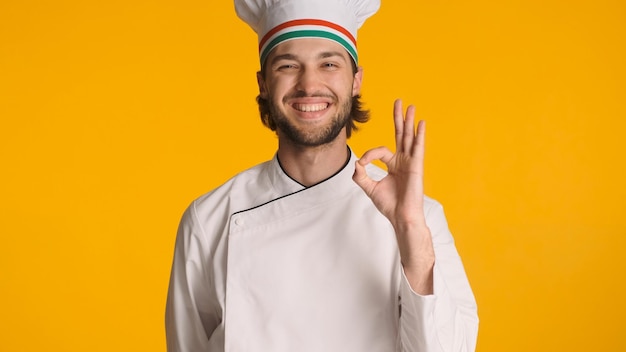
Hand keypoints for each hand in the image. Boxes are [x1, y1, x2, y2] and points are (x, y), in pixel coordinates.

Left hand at [353, 99, 434, 293]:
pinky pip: (417, 147)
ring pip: (408, 137)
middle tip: (398, 101)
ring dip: (409, 121)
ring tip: (410, 106)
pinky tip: (420, 123)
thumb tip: (355, 164)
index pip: (380, 150)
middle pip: (400, 134)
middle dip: (398, 118)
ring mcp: (411, 162)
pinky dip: (419, 135)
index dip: (368, 155)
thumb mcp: (369, 189)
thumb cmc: (389, 205)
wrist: (401, 217)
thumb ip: (360, 176)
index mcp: (393, 165)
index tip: (361, 164)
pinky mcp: (416, 166)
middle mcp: (403, 160)